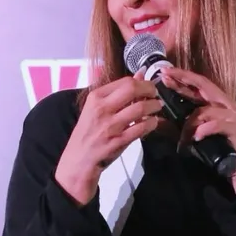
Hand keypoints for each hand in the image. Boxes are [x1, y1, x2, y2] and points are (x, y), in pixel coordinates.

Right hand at [55, 74, 162, 205]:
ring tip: (157, 107)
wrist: (78, 160)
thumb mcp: (97, 108)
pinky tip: (153, 122)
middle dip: (150, 90)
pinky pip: (141, 128)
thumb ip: (119, 92)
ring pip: (140, 108)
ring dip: (154, 106)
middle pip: (132, 89)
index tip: (149, 86)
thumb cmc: (89, 133)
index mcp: (96, 98)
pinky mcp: (118, 141)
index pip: (124, 81)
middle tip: (155, 94)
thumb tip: (139, 75)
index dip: (142, 82)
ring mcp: (110, 125)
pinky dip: (152, 123)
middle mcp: (102, 109)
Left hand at [159, 66, 235, 193]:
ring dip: (191, 122)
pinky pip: (217, 125)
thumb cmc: (214, 142)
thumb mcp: (192, 128)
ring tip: (184, 136)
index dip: (181, 76)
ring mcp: (231, 115)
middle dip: (183, 79)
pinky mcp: (235, 129)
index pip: (197, 83)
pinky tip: (197, 136)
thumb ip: (179, 118)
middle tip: (167, 77)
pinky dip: (205, 129)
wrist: (235, 162)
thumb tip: (158, 111)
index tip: (164, 71)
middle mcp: (223, 103)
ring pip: (206, 110)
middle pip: (203, 85)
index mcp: (214, 100)